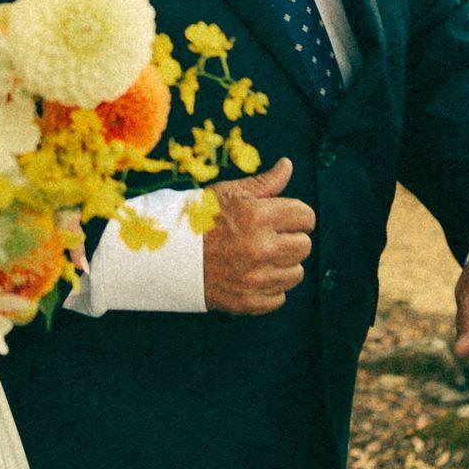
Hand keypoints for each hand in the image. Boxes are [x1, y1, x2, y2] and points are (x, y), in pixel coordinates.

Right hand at [202, 155, 314, 314]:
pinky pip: (279, 297)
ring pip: (296, 273)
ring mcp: (254, 279)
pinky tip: (251, 275)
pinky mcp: (248, 303)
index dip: (296, 215)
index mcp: (257, 216)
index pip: (306, 216)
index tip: (283, 218)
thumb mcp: (227, 193)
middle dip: (290, 239)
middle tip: (269, 237)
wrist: (163, 256)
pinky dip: (269, 288)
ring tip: (259, 257)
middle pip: (304, 246)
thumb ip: (264, 182)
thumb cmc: (195, 220)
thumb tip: (287, 165)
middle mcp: (260, 248)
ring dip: (282, 265)